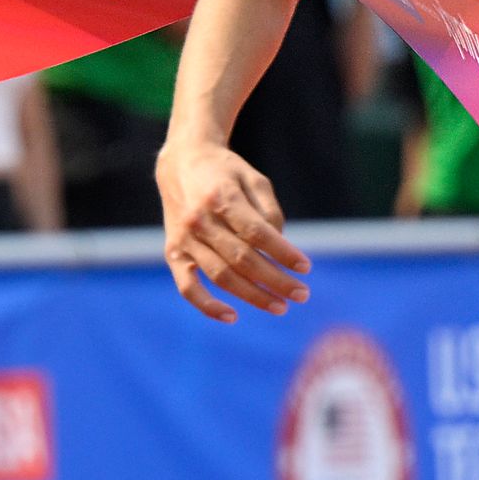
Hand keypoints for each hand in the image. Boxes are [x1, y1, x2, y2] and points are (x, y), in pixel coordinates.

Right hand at [158, 134, 308, 318]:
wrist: (182, 163)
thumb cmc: (226, 173)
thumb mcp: (254, 179)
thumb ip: (269, 212)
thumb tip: (281, 250)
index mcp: (222, 197)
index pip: (257, 233)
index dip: (283, 253)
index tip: (305, 267)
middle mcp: (200, 220)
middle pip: (242, 259)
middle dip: (275, 280)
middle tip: (302, 294)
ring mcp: (185, 239)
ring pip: (221, 276)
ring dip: (253, 296)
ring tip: (281, 306)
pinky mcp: (173, 253)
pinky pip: (187, 287)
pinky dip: (207, 305)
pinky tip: (232, 317)